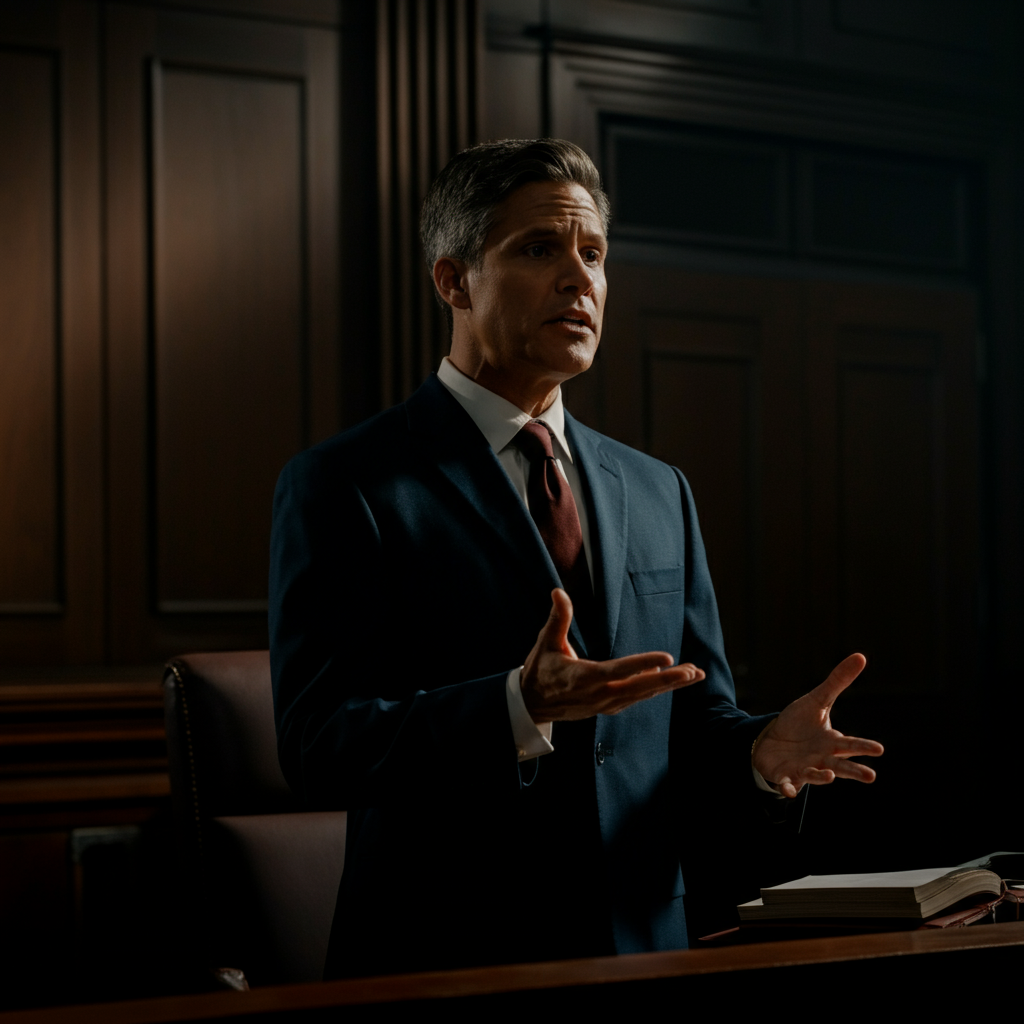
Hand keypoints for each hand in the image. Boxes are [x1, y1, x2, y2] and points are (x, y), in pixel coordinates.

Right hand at [521, 588, 704, 723]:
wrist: (532, 704)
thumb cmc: (540, 669)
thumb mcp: (546, 642)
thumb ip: (558, 618)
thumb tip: (558, 591)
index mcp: (583, 677)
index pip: (619, 670)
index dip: (644, 664)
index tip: (667, 658)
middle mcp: (599, 694)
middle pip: (640, 688)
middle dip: (669, 680)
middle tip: (693, 671)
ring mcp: (605, 703)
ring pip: (643, 694)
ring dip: (669, 685)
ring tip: (694, 674)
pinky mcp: (608, 707)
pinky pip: (637, 697)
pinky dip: (655, 689)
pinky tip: (672, 680)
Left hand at [751, 653, 883, 798]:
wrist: (772, 740)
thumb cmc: (799, 723)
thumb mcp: (818, 700)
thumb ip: (838, 682)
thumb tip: (861, 656)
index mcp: (832, 742)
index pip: (851, 744)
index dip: (863, 746)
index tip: (879, 749)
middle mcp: (821, 758)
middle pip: (841, 766)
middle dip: (854, 771)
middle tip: (870, 776)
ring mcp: (804, 769)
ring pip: (816, 776)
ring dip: (822, 777)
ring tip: (829, 776)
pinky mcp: (785, 776)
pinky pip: (787, 784)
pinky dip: (788, 788)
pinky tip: (788, 791)